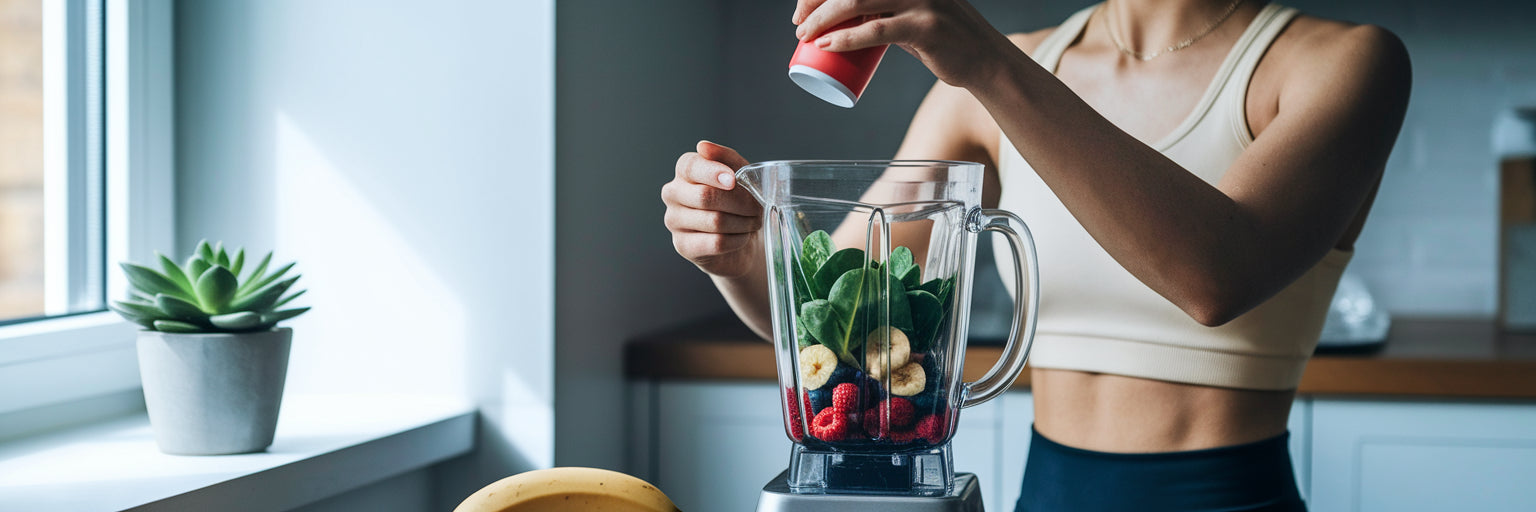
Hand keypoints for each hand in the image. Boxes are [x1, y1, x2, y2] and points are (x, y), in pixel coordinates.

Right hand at [662, 141, 763, 277]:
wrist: (742, 240)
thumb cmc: (739, 202)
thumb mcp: (741, 174)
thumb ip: (726, 158)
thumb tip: (703, 146)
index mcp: (685, 170)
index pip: (691, 167)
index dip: (713, 173)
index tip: (733, 180)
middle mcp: (673, 193)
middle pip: (705, 196)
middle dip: (741, 203)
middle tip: (758, 208)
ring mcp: (674, 220)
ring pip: (714, 221)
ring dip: (743, 222)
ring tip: (753, 222)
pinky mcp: (682, 246)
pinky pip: (716, 242)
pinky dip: (737, 240)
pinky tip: (742, 237)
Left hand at [792, 0, 1012, 87]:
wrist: (984, 59)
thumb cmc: (943, 39)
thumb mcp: (912, 13)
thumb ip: (886, 9)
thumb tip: (845, 17)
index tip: (801, 7)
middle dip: (816, 0)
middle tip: (799, 24)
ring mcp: (921, 0)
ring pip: (858, 1)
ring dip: (823, 18)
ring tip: (805, 36)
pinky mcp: (926, 27)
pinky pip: (877, 30)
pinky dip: (847, 38)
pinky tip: (827, 45)